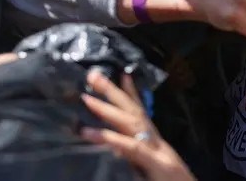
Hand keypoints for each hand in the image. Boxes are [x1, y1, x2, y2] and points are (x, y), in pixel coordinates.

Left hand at [81, 71, 195, 180]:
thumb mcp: (152, 170)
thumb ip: (136, 158)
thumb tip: (113, 150)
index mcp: (155, 143)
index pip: (142, 113)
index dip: (131, 93)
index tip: (121, 75)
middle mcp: (157, 142)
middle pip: (134, 111)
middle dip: (113, 92)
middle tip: (93, 75)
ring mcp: (158, 151)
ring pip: (132, 123)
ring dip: (109, 109)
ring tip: (87, 99)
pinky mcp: (157, 164)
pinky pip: (132, 148)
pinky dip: (113, 139)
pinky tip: (93, 133)